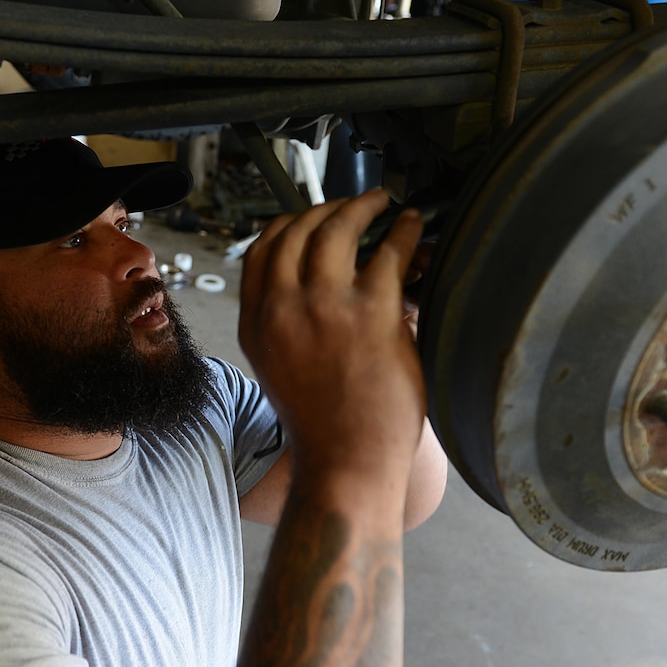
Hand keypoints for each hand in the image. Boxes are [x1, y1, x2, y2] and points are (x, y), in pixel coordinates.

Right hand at [239, 189, 425, 481]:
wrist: (345, 463)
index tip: (311, 218)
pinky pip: (388, 252)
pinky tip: (411, 227)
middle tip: (354, 205)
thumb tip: (313, 284)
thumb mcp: (279, 368)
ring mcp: (324, 307)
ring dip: (362, 206)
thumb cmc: (322, 423)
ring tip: (381, 203)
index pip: (261, 250)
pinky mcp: (370, 313)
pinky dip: (402, 231)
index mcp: (256, 322)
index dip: (289, 223)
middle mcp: (282, 308)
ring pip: (337, 228)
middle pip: (297, 229)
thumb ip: (284, 323)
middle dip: (327, 207)